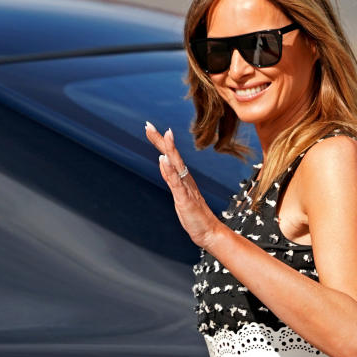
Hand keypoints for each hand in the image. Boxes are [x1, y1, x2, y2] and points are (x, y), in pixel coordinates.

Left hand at [144, 122, 223, 247]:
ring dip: (168, 149)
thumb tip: (162, 162)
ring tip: (163, 134)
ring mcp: (185, 187)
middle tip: (148, 125)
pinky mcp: (184, 198)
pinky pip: (176, 182)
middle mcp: (185, 178)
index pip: (169, 155)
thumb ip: (170, 178)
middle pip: (171, 155)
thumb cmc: (194, 214)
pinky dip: (169, 170)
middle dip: (159, 139)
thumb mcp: (178, 193)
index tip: (150, 128)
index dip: (159, 141)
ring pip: (175, 164)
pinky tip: (164, 160)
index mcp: (182, 177)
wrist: (208, 232)